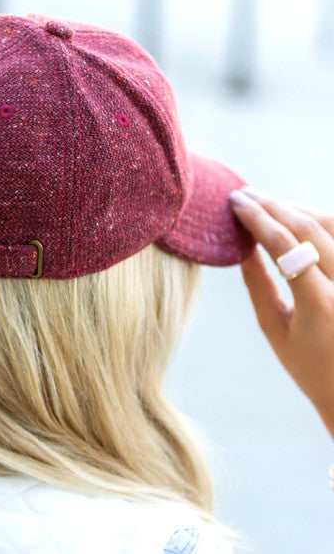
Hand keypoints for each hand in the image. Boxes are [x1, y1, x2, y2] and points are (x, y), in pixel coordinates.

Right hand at [229, 186, 333, 439]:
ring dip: (296, 208)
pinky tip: (296, 218)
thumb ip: (257, 283)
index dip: (258, 219)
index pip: (286, 246)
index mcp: (320, 305)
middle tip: (245, 195)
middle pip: (309, 228)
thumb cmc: (309, 365)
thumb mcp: (274, 327)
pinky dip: (318, 220)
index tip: (235, 202)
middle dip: (274, 205)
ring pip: (331, 223)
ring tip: (267, 205)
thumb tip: (241, 245)